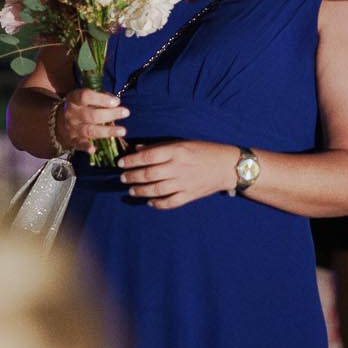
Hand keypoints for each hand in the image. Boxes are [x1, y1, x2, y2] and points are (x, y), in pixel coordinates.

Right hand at [58, 87, 128, 153]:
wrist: (59, 121)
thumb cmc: (79, 106)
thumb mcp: (85, 97)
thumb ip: (99, 97)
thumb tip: (115, 101)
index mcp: (74, 99)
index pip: (86, 97)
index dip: (101, 99)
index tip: (116, 101)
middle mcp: (73, 114)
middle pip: (92, 115)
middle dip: (110, 114)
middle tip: (126, 112)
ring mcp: (73, 128)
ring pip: (90, 130)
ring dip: (107, 131)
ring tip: (122, 131)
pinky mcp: (73, 140)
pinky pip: (79, 144)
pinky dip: (86, 147)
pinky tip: (93, 150)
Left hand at [119, 139, 239, 208]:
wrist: (227, 166)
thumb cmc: (203, 150)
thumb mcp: (181, 143)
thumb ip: (159, 147)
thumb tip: (137, 149)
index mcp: (176, 151)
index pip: (148, 156)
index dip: (132, 160)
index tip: (120, 163)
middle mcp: (178, 167)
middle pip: (149, 174)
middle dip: (132, 176)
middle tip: (122, 177)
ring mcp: (184, 183)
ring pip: (157, 190)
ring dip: (141, 191)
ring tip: (131, 189)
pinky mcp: (189, 195)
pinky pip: (170, 202)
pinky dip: (158, 203)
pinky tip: (149, 202)